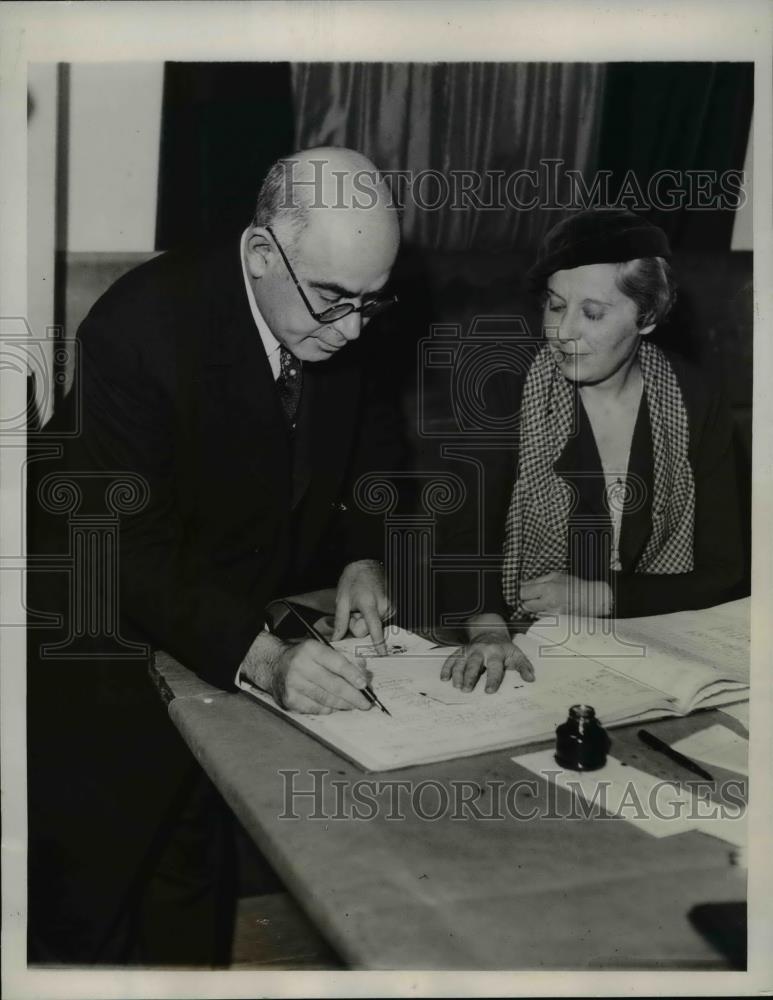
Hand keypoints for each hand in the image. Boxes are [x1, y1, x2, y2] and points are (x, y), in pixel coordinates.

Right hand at [241, 632, 371, 713]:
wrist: (273, 664)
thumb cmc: (303, 657)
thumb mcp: (321, 648)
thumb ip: (343, 658)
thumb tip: (363, 672)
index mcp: (311, 649)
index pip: (337, 663)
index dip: (353, 675)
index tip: (364, 685)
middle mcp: (300, 665)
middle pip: (333, 685)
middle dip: (353, 696)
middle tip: (365, 703)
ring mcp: (293, 684)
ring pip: (325, 699)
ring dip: (343, 704)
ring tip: (353, 705)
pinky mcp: (289, 699)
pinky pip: (315, 708)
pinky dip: (327, 709)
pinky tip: (333, 706)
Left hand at [332, 559, 393, 651]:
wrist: (367, 565)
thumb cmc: (353, 580)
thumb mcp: (342, 600)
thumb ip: (340, 622)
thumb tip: (336, 638)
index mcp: (369, 604)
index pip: (375, 628)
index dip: (378, 642)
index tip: (382, 653)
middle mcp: (383, 605)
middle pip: (370, 629)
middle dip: (361, 625)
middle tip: (355, 611)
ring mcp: (390, 605)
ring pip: (376, 625)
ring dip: (368, 619)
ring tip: (363, 605)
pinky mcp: (393, 606)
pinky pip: (381, 619)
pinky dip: (374, 615)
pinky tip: (370, 604)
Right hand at [440, 632, 534, 693]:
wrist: (491, 633)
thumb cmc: (505, 649)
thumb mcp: (517, 655)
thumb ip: (524, 667)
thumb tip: (531, 679)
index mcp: (496, 653)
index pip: (494, 667)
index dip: (492, 679)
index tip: (489, 691)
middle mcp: (481, 651)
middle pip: (474, 663)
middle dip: (469, 677)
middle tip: (466, 690)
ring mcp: (469, 650)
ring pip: (461, 661)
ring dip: (457, 674)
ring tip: (456, 686)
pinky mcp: (461, 651)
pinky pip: (452, 658)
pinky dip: (447, 668)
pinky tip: (444, 678)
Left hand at [520, 573, 611, 616]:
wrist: (592, 599)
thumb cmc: (576, 587)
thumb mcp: (556, 576)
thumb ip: (537, 580)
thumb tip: (523, 584)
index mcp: (547, 589)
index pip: (523, 593)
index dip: (523, 591)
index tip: (525, 591)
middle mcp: (548, 603)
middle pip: (525, 606)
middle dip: (528, 601)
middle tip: (536, 597)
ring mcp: (552, 614)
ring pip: (533, 613)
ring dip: (536, 608)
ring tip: (548, 602)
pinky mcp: (556, 622)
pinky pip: (543, 619)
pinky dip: (544, 614)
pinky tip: (552, 609)